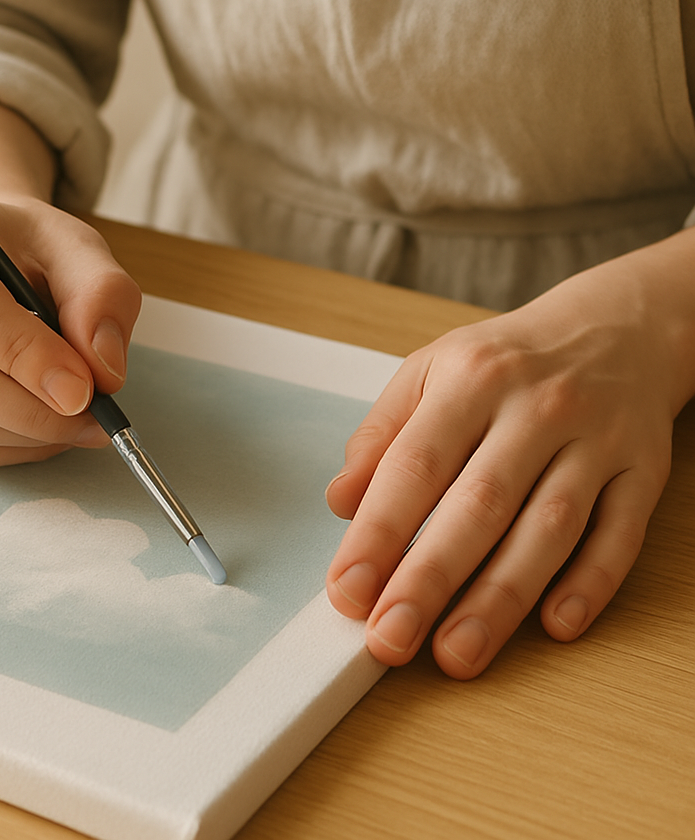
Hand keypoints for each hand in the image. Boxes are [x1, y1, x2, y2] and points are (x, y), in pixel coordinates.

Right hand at [0, 189, 140, 465]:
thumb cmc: (28, 247)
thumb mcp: (78, 247)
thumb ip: (102, 296)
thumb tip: (102, 371)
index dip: (22, 352)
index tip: (83, 388)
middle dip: (30, 407)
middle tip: (94, 416)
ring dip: (22, 434)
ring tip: (78, 423)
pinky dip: (4, 447)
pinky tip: (44, 430)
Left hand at [325, 238, 694, 678]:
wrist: (615, 328)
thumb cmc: (505, 362)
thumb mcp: (431, 371)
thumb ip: (382, 435)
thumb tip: (340, 503)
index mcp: (471, 379)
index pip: (415, 464)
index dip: (378, 532)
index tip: (347, 589)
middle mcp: (535, 408)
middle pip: (478, 505)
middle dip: (429, 579)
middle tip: (389, 639)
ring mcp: (595, 441)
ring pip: (548, 529)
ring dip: (500, 599)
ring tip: (456, 653)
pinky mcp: (642, 470)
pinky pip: (619, 534)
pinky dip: (590, 583)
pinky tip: (555, 626)